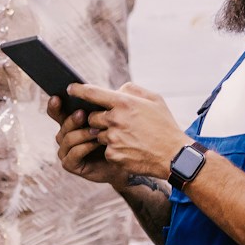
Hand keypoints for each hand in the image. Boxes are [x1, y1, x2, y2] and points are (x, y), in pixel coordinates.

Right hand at [48, 94, 128, 188]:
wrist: (124, 160)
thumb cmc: (116, 137)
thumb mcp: (108, 118)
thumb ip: (99, 106)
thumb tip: (94, 90)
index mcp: (69, 122)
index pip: (56, 112)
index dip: (54, 105)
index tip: (57, 97)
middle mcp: (64, 136)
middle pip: (63, 124)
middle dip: (72, 119)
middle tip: (82, 113)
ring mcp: (65, 151)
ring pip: (68, 138)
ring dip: (83, 133)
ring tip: (98, 130)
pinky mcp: (70, 164)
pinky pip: (74, 153)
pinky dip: (86, 147)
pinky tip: (98, 142)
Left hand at [69, 83, 188, 180]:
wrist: (173, 156)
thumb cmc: (164, 126)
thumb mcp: (154, 100)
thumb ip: (132, 90)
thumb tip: (116, 90)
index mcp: (124, 103)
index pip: (93, 93)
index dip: (78, 90)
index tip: (70, 88)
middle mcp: (115, 119)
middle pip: (92, 117)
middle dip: (99, 119)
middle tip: (115, 122)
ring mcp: (113, 138)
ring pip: (97, 134)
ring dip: (107, 134)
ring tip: (127, 137)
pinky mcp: (112, 154)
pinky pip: (105, 149)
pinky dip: (114, 149)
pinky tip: (129, 148)